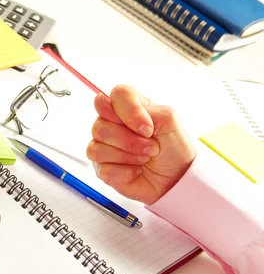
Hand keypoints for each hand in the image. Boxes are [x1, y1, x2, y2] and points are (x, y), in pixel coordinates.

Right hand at [86, 85, 195, 204]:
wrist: (177, 179)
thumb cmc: (173, 147)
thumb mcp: (168, 120)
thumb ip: (145, 110)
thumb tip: (123, 123)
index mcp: (127, 107)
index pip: (116, 95)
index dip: (129, 111)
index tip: (148, 129)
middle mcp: (110, 124)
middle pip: (100, 126)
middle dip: (129, 141)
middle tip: (151, 148)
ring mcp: (103, 146)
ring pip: (97, 149)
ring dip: (127, 157)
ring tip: (144, 159)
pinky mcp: (102, 168)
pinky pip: (103, 169)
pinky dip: (125, 172)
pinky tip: (136, 171)